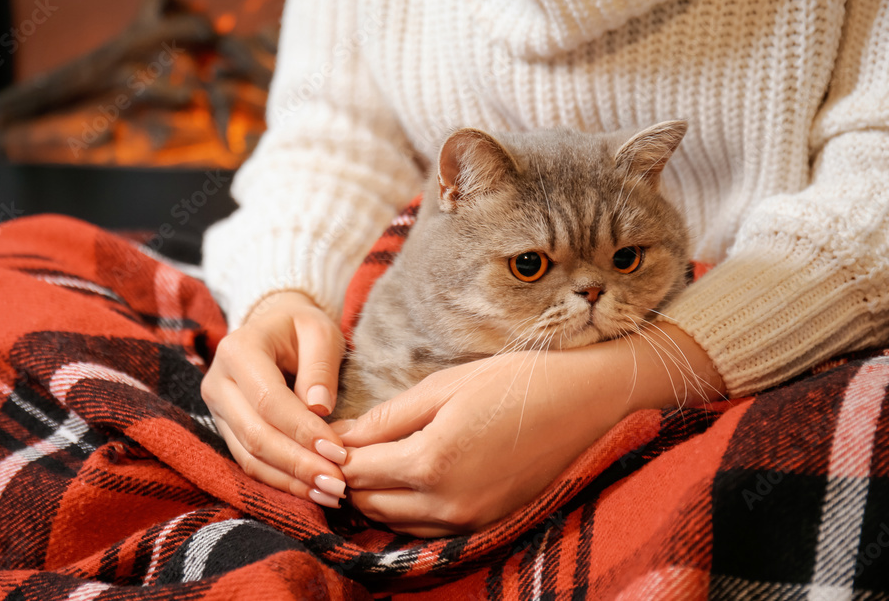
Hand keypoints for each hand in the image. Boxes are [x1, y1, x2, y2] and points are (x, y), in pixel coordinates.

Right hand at [201, 291, 349, 507]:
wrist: (275, 328)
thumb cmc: (302, 328)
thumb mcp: (319, 331)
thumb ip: (320, 366)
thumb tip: (320, 409)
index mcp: (238, 351)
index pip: (270, 401)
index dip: (303, 431)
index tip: (338, 453)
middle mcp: (218, 382)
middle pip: (255, 435)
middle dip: (298, 464)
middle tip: (338, 484)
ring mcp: (217, 409)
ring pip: (249, 456)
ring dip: (291, 481)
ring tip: (330, 494)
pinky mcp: (226, 429)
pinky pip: (249, 463)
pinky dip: (281, 481)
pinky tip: (311, 491)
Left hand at [338, 322, 722, 535]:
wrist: (589, 403)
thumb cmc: (518, 382)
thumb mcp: (445, 387)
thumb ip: (388, 418)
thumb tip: (340, 436)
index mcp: (432, 461)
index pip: (356, 471)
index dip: (332, 455)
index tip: (321, 435)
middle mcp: (447, 503)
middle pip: (369, 503)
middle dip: (348, 477)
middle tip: (340, 447)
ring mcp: (470, 520)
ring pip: (395, 521)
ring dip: (374, 496)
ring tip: (369, 461)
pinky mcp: (487, 525)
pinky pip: (427, 530)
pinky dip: (406, 510)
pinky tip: (405, 480)